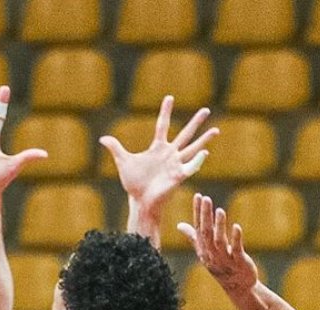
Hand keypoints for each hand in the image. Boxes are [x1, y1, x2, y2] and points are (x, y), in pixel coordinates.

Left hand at [100, 96, 216, 210]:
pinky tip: (205, 152)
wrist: (140, 201)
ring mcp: (176, 164)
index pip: (163, 125)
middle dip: (195, 122)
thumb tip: (103, 138)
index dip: (165, 111)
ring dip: (204, 140)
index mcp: (158, 148)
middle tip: (206, 109)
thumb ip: (116, 148)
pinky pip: (190, 167)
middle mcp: (170, 154)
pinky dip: (197, 160)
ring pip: (193, 148)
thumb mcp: (123, 162)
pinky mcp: (179, 176)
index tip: (170, 97)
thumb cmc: (134, 184)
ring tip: (216, 129)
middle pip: (185, 134)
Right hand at [177, 194, 258, 295]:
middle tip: (206, 198)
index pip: (198, 227)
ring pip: (219, 241)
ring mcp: (224, 258)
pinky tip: (236, 227)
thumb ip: (192, 236)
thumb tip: (179, 225)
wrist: (237, 285)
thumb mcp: (204, 251)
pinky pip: (236, 250)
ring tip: (220, 210)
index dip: (198, 212)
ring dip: (219, 226)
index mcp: (203, 248)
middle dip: (205, 216)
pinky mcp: (238, 262)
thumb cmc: (220, 265)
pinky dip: (235, 238)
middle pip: (206, 233)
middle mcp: (211, 253)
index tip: (198, 195)